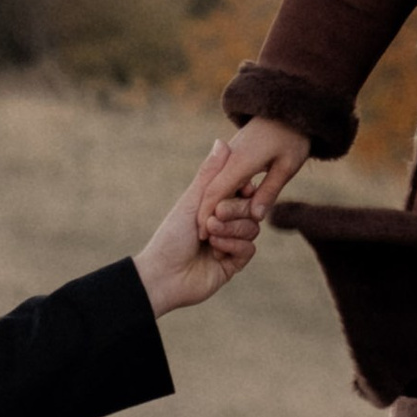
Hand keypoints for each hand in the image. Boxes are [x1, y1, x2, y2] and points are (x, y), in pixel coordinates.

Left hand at [136, 144, 259, 316]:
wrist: (164, 275)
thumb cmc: (172, 235)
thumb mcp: (192, 201)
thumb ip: (210, 174)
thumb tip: (222, 141)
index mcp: (215, 205)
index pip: (243, 191)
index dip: (245, 189)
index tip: (243, 187)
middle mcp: (225, 223)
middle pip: (250, 209)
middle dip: (234, 211)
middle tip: (216, 215)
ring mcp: (231, 243)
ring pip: (252, 229)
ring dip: (231, 230)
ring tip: (209, 235)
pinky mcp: (234, 264)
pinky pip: (249, 250)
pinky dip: (232, 247)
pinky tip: (214, 251)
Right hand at [192, 117, 310, 246]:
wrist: (289, 103)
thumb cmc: (293, 136)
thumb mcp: (287, 165)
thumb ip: (270, 190)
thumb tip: (255, 217)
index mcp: (240, 161)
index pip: (216, 193)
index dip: (208, 215)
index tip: (205, 236)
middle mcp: (229, 157)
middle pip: (211, 190)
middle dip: (208, 214)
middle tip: (208, 238)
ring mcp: (230, 153)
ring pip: (215, 183)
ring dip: (214, 205)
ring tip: (216, 227)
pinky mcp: (234, 151)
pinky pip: (222, 176)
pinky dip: (222, 193)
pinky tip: (229, 206)